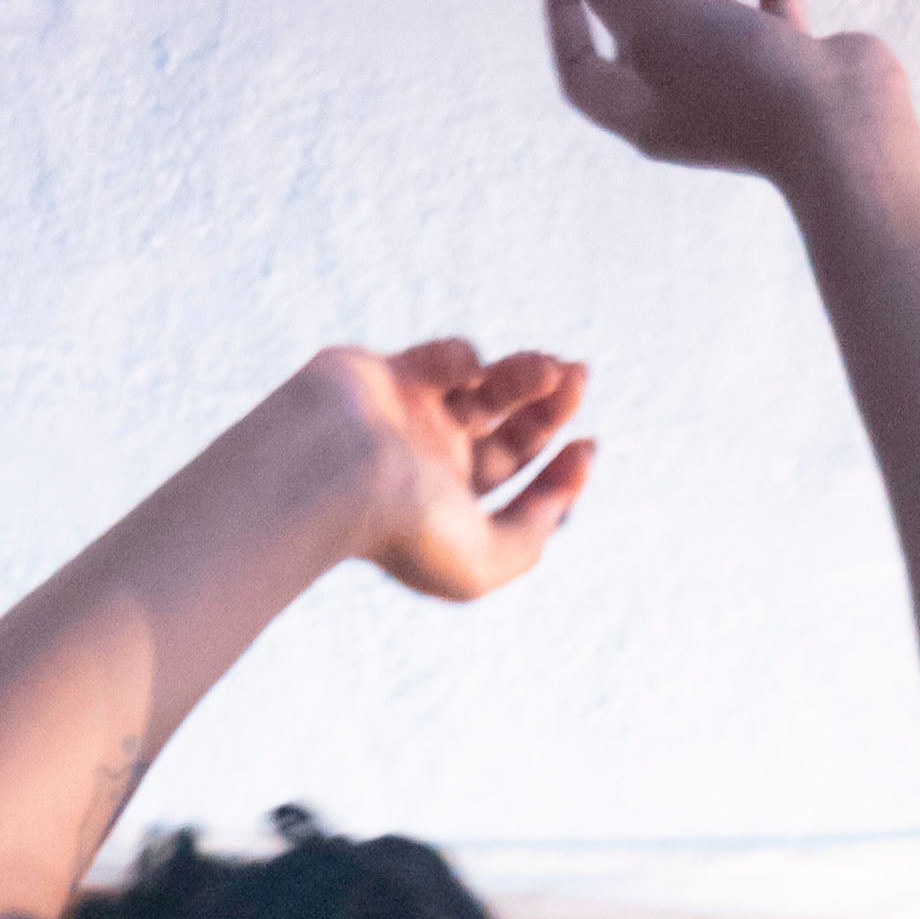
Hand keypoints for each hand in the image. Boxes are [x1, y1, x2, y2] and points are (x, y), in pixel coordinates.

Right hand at [325, 338, 595, 600]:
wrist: (331, 471)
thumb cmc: (404, 526)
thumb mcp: (485, 560)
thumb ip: (531, 534)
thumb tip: (564, 489)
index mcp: (453, 508)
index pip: (520, 482)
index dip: (561, 469)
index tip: (588, 447)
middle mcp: (435, 463)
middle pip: (512, 430)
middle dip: (552, 407)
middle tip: (580, 378)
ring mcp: (411, 416)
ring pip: (488, 386)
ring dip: (527, 375)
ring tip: (554, 371)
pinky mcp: (389, 373)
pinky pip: (446, 358)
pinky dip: (466, 358)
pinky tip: (470, 373)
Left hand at [542, 0, 902, 185]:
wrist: (842, 128)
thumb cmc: (739, 82)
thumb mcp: (653, 22)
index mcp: (642, 112)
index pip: (581, 69)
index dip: (561, 16)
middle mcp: (686, 103)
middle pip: (644, 29)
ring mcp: (741, 85)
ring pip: (709, 11)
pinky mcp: (790, 64)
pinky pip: (770, 9)